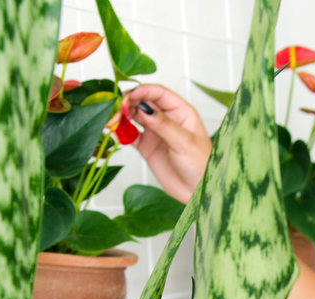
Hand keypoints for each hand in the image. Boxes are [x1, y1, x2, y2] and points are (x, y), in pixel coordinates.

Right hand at [125, 84, 211, 203]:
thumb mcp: (184, 142)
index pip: (160, 94)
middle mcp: (167, 119)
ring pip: (134, 116)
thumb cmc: (201, 165)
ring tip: (112, 120)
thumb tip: (144, 107)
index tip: (129, 95)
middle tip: (117, 108)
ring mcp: (155, 132)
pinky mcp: (146, 146)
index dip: (143, 91)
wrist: (197, 192)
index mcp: (181, 112)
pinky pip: (130, 135)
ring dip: (122, 116)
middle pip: (144, 102)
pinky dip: (122, 132)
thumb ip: (164, 125)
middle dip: (129, 102)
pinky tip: (116, 132)